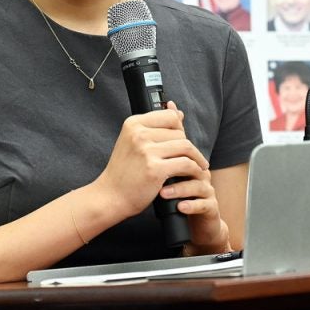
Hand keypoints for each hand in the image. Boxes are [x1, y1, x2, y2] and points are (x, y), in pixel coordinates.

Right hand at [94, 105, 208, 220]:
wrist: (110, 196)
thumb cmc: (124, 171)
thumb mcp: (134, 142)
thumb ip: (156, 127)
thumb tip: (179, 112)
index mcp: (133, 124)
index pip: (169, 116)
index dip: (180, 128)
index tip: (182, 140)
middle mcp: (139, 134)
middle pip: (179, 132)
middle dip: (187, 146)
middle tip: (191, 157)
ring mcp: (146, 151)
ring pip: (185, 146)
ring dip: (196, 157)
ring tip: (199, 165)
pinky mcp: (155, 169)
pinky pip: (185, 164)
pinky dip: (195, 169)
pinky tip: (196, 173)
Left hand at [159, 102, 230, 254]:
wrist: (191, 224)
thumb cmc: (175, 198)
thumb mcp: (164, 178)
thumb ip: (157, 163)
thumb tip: (138, 146)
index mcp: (190, 163)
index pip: (183, 150)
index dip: (169, 151)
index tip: (148, 154)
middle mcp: (201, 174)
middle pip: (191, 163)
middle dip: (172, 166)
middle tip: (154, 170)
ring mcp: (207, 190)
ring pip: (198, 184)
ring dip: (180, 188)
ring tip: (162, 193)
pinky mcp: (211, 208)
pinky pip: (204, 204)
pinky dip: (191, 205)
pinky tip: (179, 207)